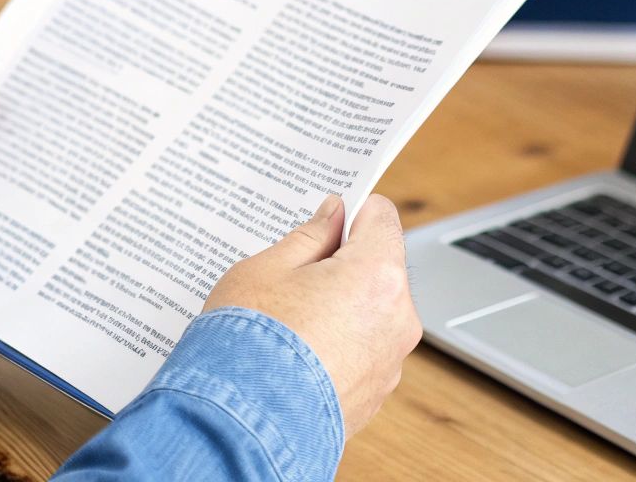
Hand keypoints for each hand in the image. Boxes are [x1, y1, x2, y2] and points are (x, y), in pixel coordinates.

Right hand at [202, 194, 422, 437]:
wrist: (238, 425)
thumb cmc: (248, 342)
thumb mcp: (267, 269)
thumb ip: (309, 236)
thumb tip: (333, 215)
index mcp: (377, 275)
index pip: (381, 216)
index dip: (351, 211)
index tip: (326, 218)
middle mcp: (397, 319)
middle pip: (379, 267)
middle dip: (343, 264)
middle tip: (294, 274)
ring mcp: (390, 362)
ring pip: (370, 313)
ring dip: (341, 307)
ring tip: (289, 321)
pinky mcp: (375, 395)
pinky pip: (362, 353)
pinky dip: (338, 347)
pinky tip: (296, 354)